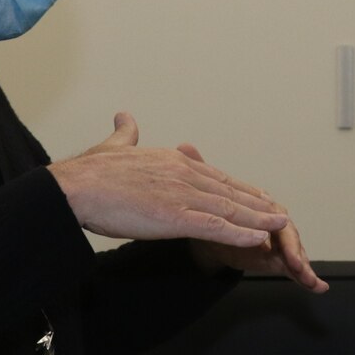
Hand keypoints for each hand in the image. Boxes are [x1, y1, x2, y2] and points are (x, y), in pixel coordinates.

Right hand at [48, 113, 290, 247]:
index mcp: (172, 161)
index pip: (214, 176)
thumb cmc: (89, 172)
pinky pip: (215, 227)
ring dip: (258, 219)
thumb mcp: (114, 146)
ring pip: (229, 209)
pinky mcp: (174, 217)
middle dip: (256, 204)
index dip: (238, 189)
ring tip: (281, 225)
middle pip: (229, 192)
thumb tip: (125, 116)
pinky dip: (239, 233)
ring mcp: (181, 195)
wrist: (74, 187)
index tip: (256, 195)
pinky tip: (259, 239)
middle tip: (278, 212)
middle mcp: (183, 174)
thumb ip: (126, 134)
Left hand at [177, 144, 326, 292]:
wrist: (202, 237)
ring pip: (294, 253)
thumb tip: (185, 146)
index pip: (271, 212)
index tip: (280, 226)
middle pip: (287, 235)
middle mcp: (272, 224)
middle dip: (295, 249)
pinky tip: (318, 286)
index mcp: (260, 204)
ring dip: (304, 266)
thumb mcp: (200, 193)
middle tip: (299, 265)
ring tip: (309, 280)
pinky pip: (291, 269)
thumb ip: (198, 173)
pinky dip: (306, 278)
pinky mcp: (274, 261)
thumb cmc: (209, 212)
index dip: (276, 220)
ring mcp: (276, 244)